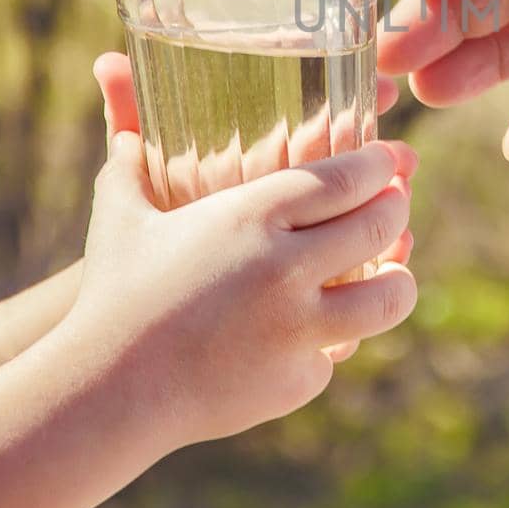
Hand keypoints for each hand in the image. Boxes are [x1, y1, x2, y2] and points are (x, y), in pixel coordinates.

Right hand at [65, 133, 417, 446]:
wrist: (108, 390)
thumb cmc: (114, 293)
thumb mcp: (121, 214)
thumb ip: (130, 162)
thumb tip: (123, 117)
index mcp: (252, 215)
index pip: (348, 178)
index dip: (379, 165)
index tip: (389, 160)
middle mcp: (286, 267)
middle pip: (380, 226)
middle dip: (397, 209)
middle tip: (396, 204)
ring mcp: (298, 328)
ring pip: (389, 298)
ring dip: (400, 280)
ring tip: (396, 274)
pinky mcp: (299, 379)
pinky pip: (337, 352)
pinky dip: (330, 341)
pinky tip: (322, 332)